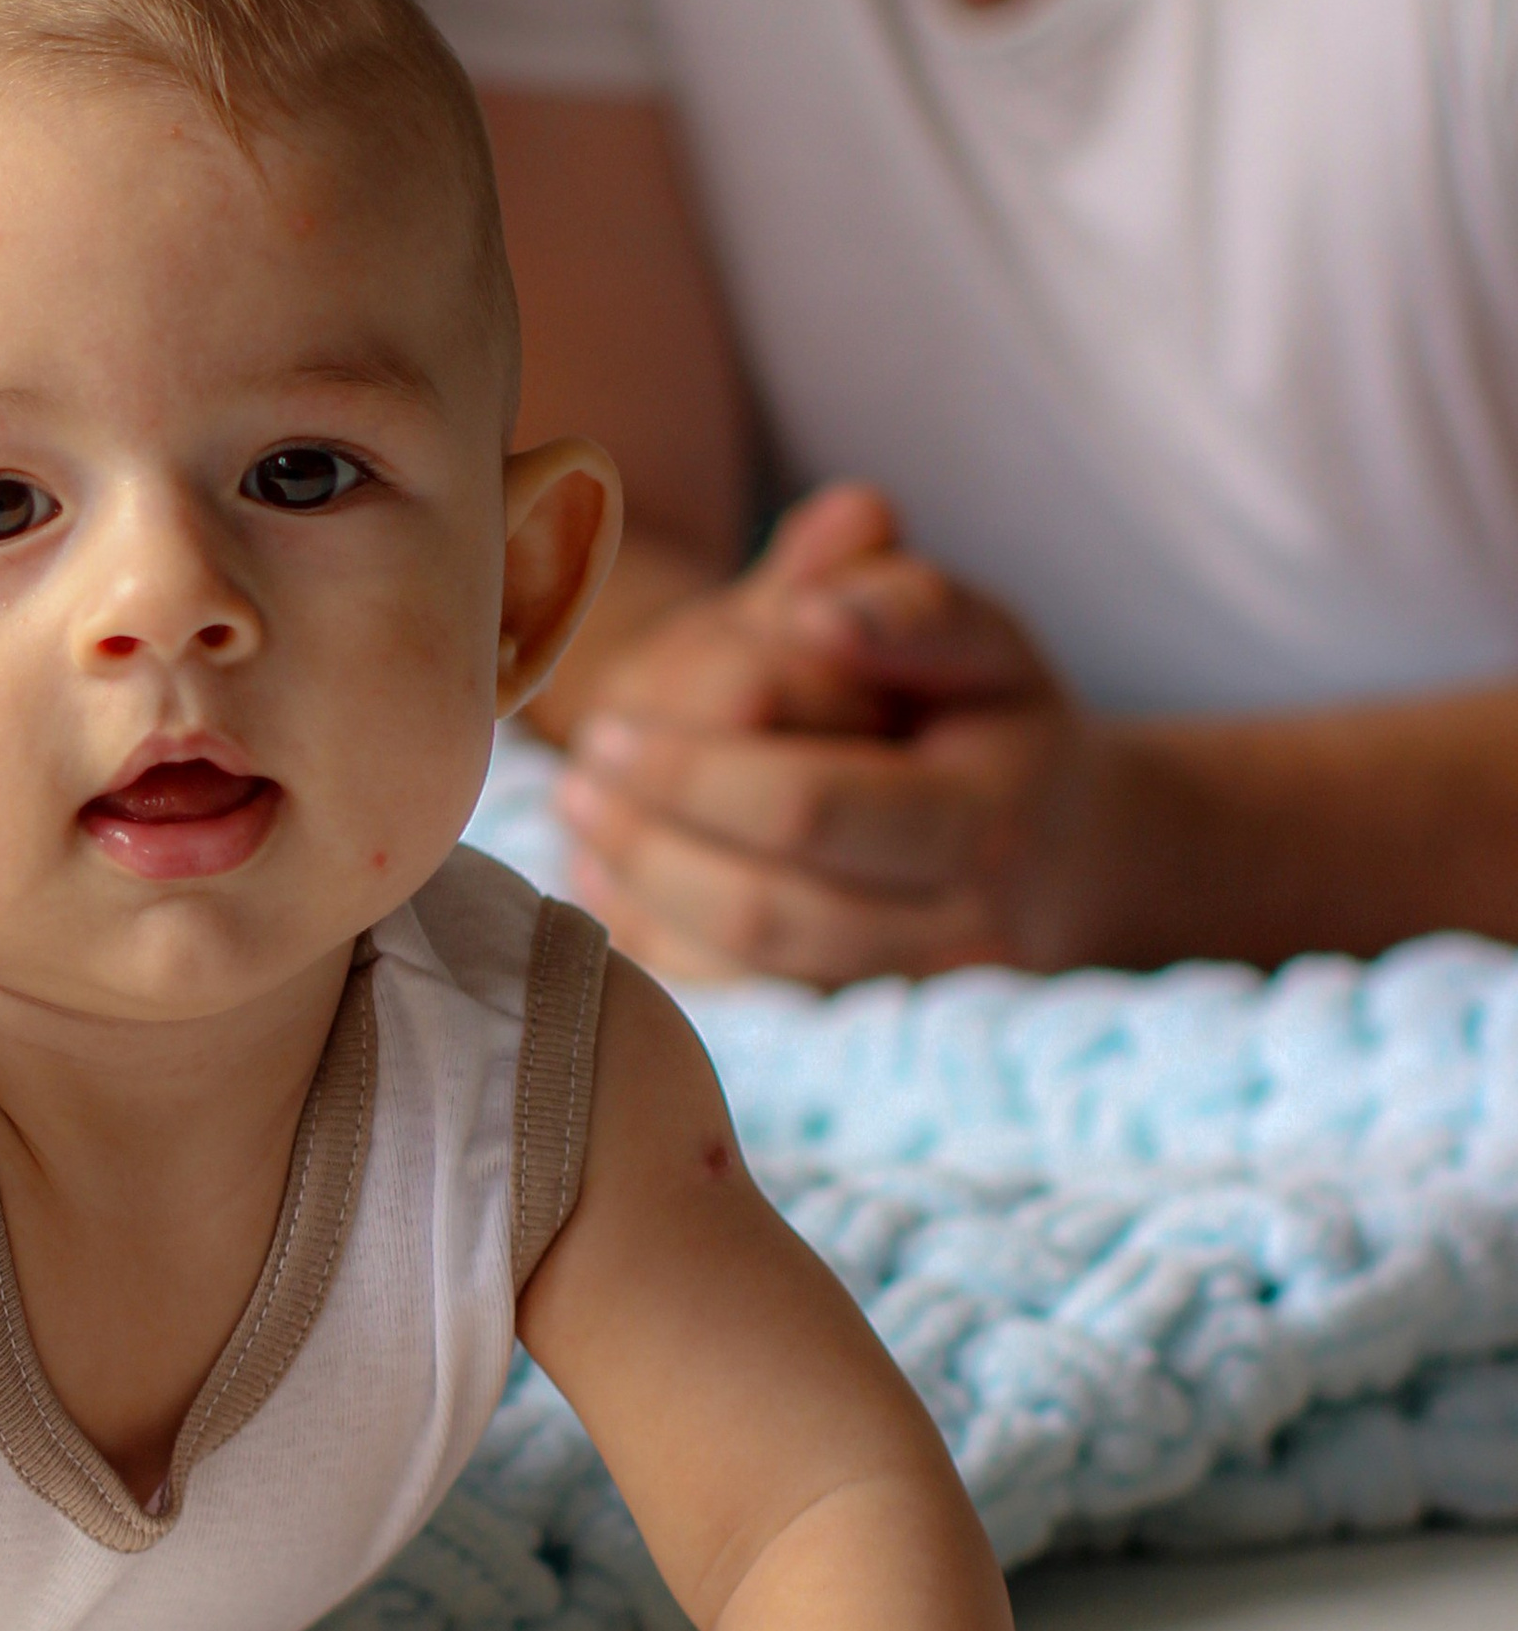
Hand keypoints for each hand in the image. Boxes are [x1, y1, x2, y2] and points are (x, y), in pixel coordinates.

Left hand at [556, 483, 1127, 983]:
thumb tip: (820, 609)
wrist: (1056, 847)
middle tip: (574, 780)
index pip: (812, 807)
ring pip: (749, 973)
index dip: (693, 772)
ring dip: (645, 895)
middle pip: (768, 909)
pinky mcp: (860, 1028)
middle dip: (652, 843)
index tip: (606, 723)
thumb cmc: (990, 716)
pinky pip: (742, 1010)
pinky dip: (661, 948)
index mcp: (988, 816)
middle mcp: (957, 929)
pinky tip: (609, 882)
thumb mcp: (975, 634)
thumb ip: (906, 602)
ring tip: (578, 820)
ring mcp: (907, 995)